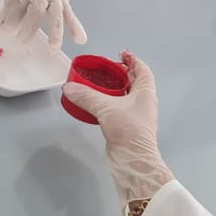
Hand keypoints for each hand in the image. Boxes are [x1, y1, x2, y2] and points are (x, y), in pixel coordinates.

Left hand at [0, 0, 87, 51]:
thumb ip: (9, 5)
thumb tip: (3, 24)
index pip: (18, 2)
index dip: (12, 16)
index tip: (6, 29)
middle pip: (37, 9)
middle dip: (29, 27)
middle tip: (22, 41)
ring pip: (56, 14)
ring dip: (55, 32)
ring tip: (53, 48)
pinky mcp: (64, 2)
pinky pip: (70, 15)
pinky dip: (75, 27)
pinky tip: (79, 39)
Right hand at [62, 52, 173, 203]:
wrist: (132, 161)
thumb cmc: (128, 131)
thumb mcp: (106, 108)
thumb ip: (86, 96)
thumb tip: (69, 88)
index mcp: (146, 93)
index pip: (142, 70)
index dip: (133, 60)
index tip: (121, 54)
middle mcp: (143, 103)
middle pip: (133, 82)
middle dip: (120, 74)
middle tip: (105, 69)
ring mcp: (135, 116)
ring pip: (124, 97)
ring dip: (113, 90)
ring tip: (97, 84)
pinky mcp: (126, 127)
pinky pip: (117, 109)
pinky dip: (107, 104)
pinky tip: (95, 104)